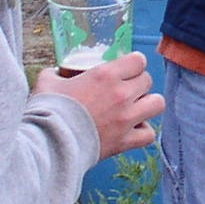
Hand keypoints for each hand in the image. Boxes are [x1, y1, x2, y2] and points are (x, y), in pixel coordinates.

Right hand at [36, 50, 163, 160]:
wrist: (48, 143)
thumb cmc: (48, 110)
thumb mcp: (47, 82)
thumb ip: (55, 73)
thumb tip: (55, 72)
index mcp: (105, 75)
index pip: (138, 60)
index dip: (133, 63)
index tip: (126, 69)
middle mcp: (121, 94)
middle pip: (147, 80)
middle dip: (138, 83)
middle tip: (125, 89)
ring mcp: (126, 118)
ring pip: (157, 103)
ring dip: (148, 104)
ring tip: (136, 107)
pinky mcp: (125, 141)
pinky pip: (149, 134)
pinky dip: (143, 132)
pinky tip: (132, 129)